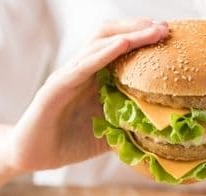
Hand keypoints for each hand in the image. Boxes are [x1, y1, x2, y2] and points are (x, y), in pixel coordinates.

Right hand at [8, 19, 168, 170]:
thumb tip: (166, 126)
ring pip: (98, 44)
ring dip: (128, 35)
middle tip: (166, 28)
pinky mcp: (55, 88)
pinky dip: (104, 54)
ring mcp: (68, 75)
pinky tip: (123, 45)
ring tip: (152, 31)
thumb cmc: (72, 142)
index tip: (170, 36)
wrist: (35, 156)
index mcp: (95, 76)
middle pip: (110, 35)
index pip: (121, 47)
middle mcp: (82, 69)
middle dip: (139, 28)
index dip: (144, 38)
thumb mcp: (112, 131)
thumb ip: (133, 123)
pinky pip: (82, 66)